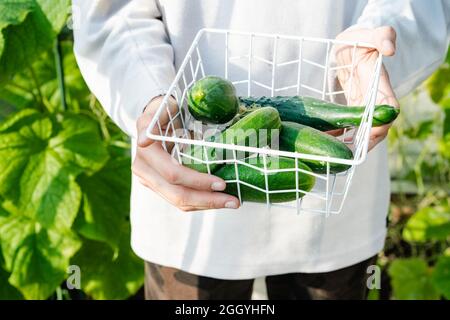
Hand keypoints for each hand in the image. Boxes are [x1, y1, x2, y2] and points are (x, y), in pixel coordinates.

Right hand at [132, 96, 239, 211]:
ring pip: (179, 202)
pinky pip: (180, 201)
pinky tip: (218, 200)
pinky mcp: (159, 187)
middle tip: (233, 200)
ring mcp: (150, 181)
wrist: (154, 121)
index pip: (173, 173)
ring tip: (231, 202)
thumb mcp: (160, 108)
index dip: (197, 181)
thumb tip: (143, 140)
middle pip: (177, 194)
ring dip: (206, 205)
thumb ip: (153, 120)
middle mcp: (144, 170)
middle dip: (207, 199)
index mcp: (146, 152)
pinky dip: (200, 202)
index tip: (222, 183)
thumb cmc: (164, 111)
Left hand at [335, 26, 399, 150]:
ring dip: (353, 143)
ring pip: (364, 130)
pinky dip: (341, 135)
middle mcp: (374, 99)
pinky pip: (349, 126)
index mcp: (381, 85)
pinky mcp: (352, 108)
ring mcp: (363, 106)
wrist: (349, 48)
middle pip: (378, 127)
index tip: (371, 134)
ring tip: (337, 153)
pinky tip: (328, 142)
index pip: (389, 109)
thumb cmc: (359, 40)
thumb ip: (382, 36)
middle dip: (366, 142)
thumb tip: (389, 50)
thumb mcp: (369, 35)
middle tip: (350, 153)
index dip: (382, 123)